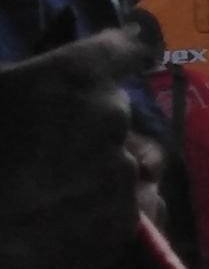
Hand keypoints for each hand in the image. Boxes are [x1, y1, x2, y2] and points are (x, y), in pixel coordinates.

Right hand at [0, 29, 154, 268]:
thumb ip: (15, 79)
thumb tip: (29, 79)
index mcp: (76, 76)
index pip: (122, 48)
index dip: (123, 50)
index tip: (132, 47)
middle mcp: (113, 116)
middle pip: (114, 110)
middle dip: (88, 122)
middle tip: (46, 147)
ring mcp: (125, 171)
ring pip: (121, 160)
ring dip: (97, 168)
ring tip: (52, 191)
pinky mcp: (129, 221)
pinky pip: (130, 206)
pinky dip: (106, 209)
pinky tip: (68, 221)